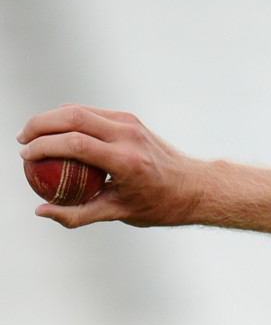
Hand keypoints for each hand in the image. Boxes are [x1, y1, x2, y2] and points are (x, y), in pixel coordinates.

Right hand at [18, 104, 204, 227]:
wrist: (195, 186)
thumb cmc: (158, 204)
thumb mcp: (119, 213)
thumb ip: (78, 214)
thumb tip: (41, 211)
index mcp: (126, 161)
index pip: (76, 144)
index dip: (44, 146)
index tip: (25, 156)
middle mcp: (129, 137)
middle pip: (74, 118)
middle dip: (40, 124)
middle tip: (21, 140)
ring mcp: (131, 124)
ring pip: (81, 110)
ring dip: (52, 118)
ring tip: (32, 135)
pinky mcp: (132, 119)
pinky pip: (93, 113)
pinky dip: (70, 118)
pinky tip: (55, 132)